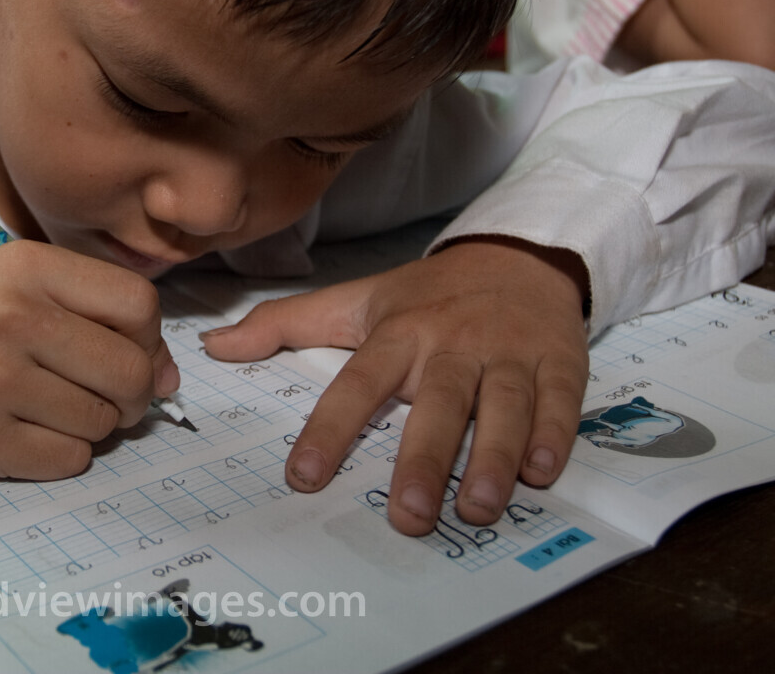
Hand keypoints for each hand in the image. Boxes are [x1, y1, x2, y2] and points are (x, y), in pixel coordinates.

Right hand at [0, 241, 182, 479]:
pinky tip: (33, 433)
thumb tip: (169, 376)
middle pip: (129, 370)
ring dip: (94, 425)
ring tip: (56, 410)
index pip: (138, 305)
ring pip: (102, 422)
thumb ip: (99, 315)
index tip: (131, 352)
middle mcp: (12, 319)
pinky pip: (68, 460)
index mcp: (28, 268)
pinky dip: (64, 454)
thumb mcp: (23, 287)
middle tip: (109, 396)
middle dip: (134, 393)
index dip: (150, 338)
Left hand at [202, 239, 588, 535]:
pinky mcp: (560, 362)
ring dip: (491, 458)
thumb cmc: (429, 293)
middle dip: (421, 461)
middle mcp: (453, 343)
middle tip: (407, 518)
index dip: (330, 429)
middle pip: (437, 403)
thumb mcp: (357, 300)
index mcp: (400, 332)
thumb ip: (285, 325)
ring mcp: (510, 353)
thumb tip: (214, 346)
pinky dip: (554, 437)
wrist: (518, 256)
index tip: (303, 476)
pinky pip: (559, 402)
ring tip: (475, 508)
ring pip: (503, 407)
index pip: (358, 383)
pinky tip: (540, 474)